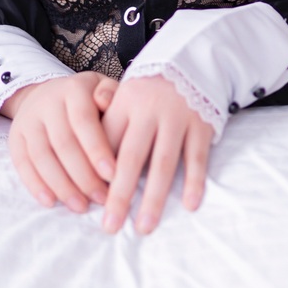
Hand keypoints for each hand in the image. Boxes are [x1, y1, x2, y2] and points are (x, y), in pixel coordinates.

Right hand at [2, 73, 116, 213]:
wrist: (48, 93)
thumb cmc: (88, 98)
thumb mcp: (103, 87)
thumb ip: (111, 94)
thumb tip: (105, 101)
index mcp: (73, 90)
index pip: (83, 121)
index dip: (97, 150)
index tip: (114, 176)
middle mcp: (47, 102)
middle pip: (63, 144)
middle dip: (84, 176)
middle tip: (102, 198)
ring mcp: (28, 120)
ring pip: (42, 157)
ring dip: (61, 186)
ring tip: (80, 206)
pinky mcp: (14, 137)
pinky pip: (22, 164)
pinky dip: (35, 185)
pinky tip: (51, 202)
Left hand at [100, 75, 212, 235]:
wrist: (190, 61)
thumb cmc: (148, 92)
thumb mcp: (123, 99)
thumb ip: (106, 126)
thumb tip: (86, 162)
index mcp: (124, 105)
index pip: (106, 143)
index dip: (97, 174)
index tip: (89, 204)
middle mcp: (149, 111)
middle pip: (130, 158)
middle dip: (120, 195)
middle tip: (110, 226)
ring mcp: (177, 118)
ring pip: (163, 162)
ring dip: (153, 197)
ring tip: (144, 226)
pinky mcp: (201, 125)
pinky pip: (197, 157)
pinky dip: (194, 181)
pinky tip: (190, 204)